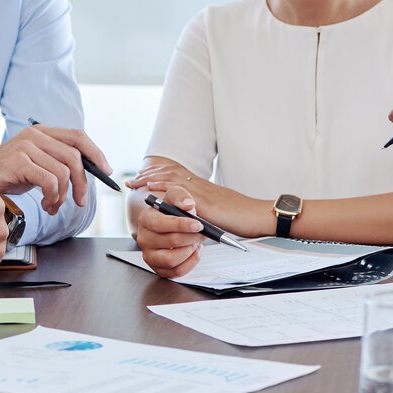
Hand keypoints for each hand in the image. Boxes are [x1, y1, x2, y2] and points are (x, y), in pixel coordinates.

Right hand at [0, 125, 111, 212]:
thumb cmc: (5, 177)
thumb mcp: (35, 166)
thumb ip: (57, 162)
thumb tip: (88, 171)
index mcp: (41, 132)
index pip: (77, 136)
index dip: (95, 153)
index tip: (106, 171)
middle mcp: (34, 135)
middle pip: (74, 157)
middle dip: (83, 183)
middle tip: (79, 202)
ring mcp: (25, 146)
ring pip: (63, 172)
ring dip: (63, 196)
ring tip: (53, 206)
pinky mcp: (18, 161)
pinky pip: (50, 181)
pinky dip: (53, 198)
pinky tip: (45, 206)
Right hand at [128, 190, 205, 277]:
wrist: (171, 225)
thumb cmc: (172, 211)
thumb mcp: (175, 196)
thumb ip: (181, 196)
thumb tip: (188, 205)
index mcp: (145, 219)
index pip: (159, 224)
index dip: (181, 225)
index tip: (198, 224)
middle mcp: (144, 239)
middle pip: (170, 242)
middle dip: (191, 237)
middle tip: (203, 233)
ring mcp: (150, 256)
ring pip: (171, 260)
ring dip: (190, 251)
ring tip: (196, 242)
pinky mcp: (158, 269)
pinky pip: (176, 272)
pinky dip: (190, 262)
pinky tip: (193, 251)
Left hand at [131, 167, 270, 240]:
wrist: (258, 216)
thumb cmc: (243, 217)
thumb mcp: (219, 213)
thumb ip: (205, 212)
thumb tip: (192, 219)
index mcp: (204, 188)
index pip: (178, 176)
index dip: (160, 175)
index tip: (145, 178)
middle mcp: (201, 186)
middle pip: (170, 173)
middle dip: (150, 175)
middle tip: (133, 179)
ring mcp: (202, 192)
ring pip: (172, 179)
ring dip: (151, 179)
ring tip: (137, 182)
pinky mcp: (204, 202)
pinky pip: (179, 192)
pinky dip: (164, 188)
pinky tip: (152, 190)